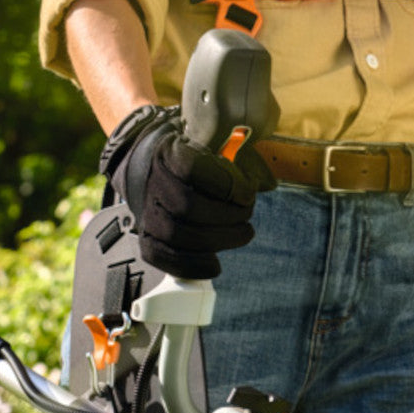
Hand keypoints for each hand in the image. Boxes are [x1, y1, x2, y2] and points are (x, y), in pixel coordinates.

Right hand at [100, 104, 275, 278]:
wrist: (150, 171)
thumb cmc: (195, 161)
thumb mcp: (216, 147)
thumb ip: (241, 159)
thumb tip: (267, 183)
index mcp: (169, 153)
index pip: (193, 169)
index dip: (226, 185)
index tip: (248, 193)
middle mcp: (153, 182)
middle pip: (188, 207)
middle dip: (227, 217)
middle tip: (247, 218)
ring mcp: (146, 211)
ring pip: (177, 234)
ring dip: (218, 241)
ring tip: (242, 234)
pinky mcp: (146, 236)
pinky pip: (162, 257)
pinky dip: (191, 265)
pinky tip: (214, 265)